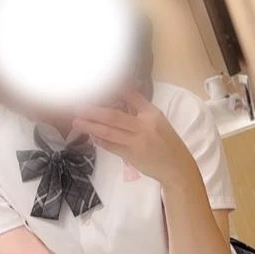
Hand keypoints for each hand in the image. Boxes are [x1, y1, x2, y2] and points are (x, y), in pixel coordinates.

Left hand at [73, 90, 197, 186]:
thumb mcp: (159, 123)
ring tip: (77, 122)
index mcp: (152, 113)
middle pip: (113, 115)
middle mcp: (144, 125)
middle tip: (78, 106)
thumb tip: (118, 102)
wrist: (177, 168)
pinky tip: (91, 136)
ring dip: (91, 126)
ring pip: (108, 132)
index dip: (113, 90)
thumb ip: (140, 112)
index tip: (97, 86)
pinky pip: (111, 146)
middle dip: (93, 111)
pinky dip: (100, 141)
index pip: (130, 95)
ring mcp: (137, 141)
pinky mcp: (132, 155)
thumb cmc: (167, 143)